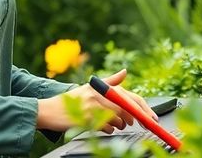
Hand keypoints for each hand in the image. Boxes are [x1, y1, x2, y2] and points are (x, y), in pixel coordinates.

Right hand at [36, 69, 156, 133]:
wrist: (49, 110)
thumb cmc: (72, 100)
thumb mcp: (90, 87)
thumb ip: (110, 81)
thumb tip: (125, 72)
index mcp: (103, 87)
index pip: (130, 97)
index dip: (144, 108)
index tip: (152, 118)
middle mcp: (99, 95)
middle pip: (127, 109)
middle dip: (134, 118)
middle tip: (134, 123)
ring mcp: (93, 107)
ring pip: (118, 119)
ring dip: (120, 124)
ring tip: (114, 123)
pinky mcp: (86, 118)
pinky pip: (106, 127)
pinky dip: (108, 129)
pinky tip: (103, 127)